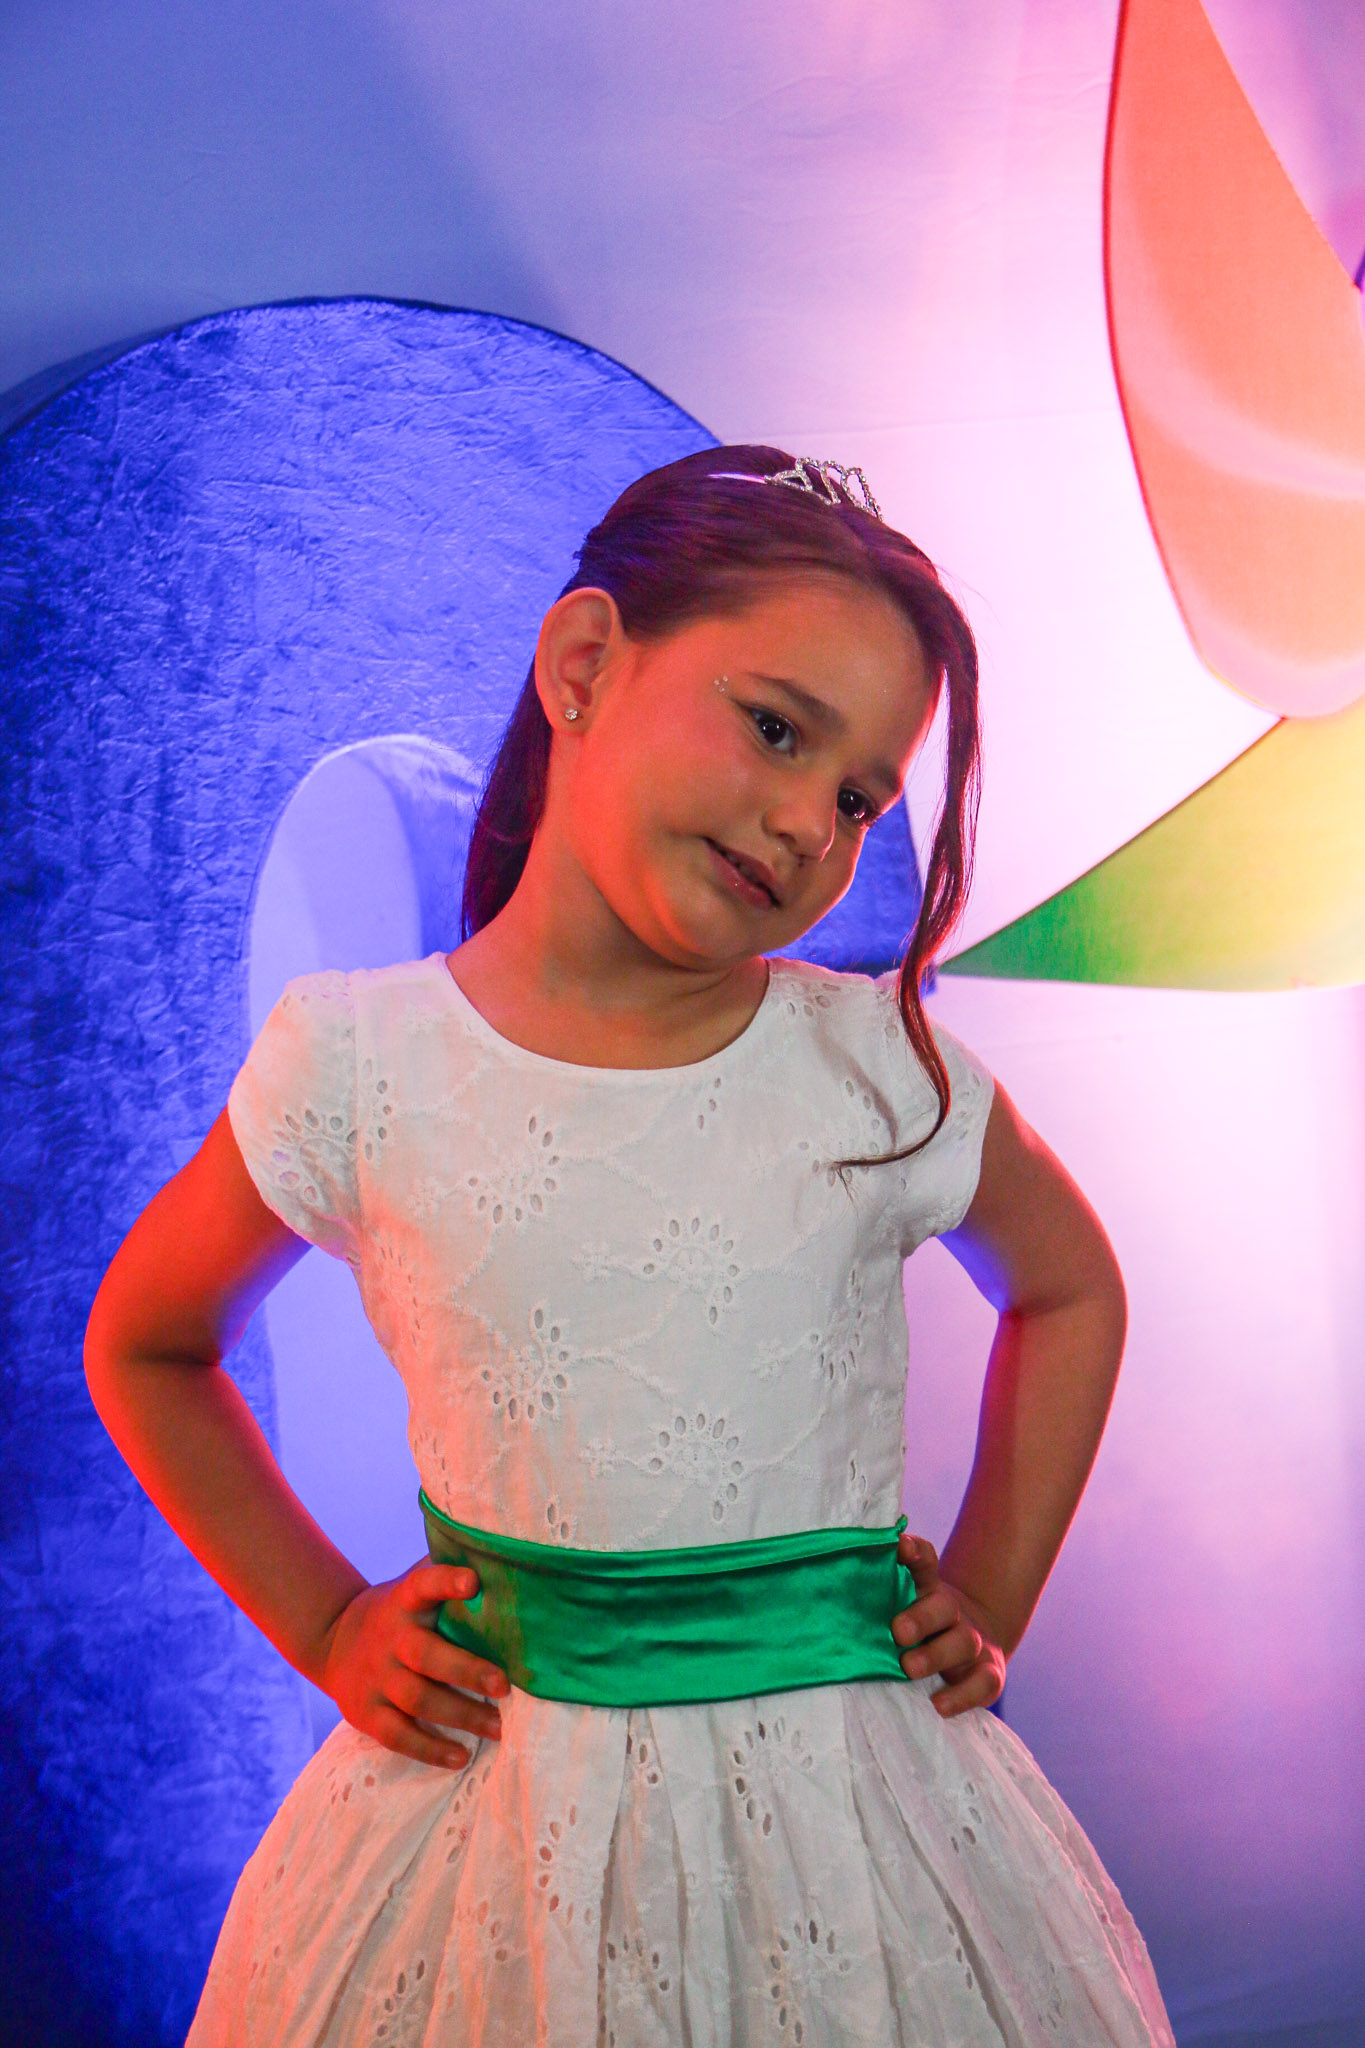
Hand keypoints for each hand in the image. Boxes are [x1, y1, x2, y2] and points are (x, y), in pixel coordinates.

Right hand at [318, 1560, 508, 1769]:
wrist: (331, 1640)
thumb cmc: (397, 1612)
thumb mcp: (411, 1586)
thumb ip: (446, 1574)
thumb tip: (503, 1559)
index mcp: (403, 1601)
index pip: (424, 1585)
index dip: (447, 1582)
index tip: (474, 1582)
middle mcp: (388, 1638)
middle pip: (427, 1655)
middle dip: (467, 1671)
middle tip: (505, 1686)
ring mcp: (375, 1678)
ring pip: (418, 1699)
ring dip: (461, 1715)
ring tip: (499, 1728)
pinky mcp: (366, 1713)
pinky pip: (399, 1736)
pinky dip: (431, 1749)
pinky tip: (462, 1756)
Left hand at [892, 1532, 1006, 1718]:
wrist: (974, 1648)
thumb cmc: (922, 1631)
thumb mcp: (902, 1611)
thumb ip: (879, 1602)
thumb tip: (835, 1595)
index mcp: (929, 1590)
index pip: (925, 1562)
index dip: (914, 1551)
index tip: (898, 1546)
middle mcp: (953, 1612)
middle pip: (943, 1606)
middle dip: (921, 1617)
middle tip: (897, 1631)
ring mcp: (974, 1642)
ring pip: (963, 1642)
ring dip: (935, 1655)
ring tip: (908, 1668)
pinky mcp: (989, 1673)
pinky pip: (983, 1683)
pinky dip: (962, 1695)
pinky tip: (938, 1704)